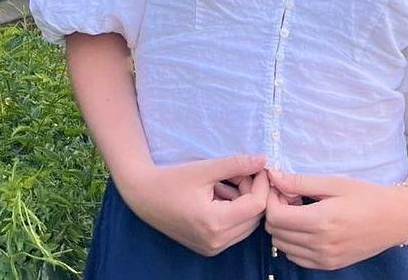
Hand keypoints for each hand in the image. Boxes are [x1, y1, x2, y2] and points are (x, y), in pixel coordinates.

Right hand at [115, 154, 268, 255]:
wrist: (143, 196)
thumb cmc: (172, 179)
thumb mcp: (206, 168)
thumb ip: (237, 164)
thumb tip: (263, 160)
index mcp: (215, 223)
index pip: (256, 206)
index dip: (261, 183)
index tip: (258, 165)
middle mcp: (216, 242)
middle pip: (254, 217)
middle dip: (253, 192)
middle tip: (241, 171)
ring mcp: (212, 248)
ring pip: (246, 225)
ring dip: (244, 202)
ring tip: (228, 181)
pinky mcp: (208, 247)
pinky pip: (234, 230)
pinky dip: (234, 211)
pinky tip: (221, 194)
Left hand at [265, 169, 407, 269]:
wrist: (394, 219)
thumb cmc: (365, 195)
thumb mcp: (333, 182)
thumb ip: (300, 182)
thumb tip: (273, 175)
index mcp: (321, 221)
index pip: (275, 217)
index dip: (271, 199)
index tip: (281, 187)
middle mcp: (320, 245)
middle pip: (276, 232)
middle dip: (276, 211)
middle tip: (291, 196)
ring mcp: (324, 259)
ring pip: (283, 246)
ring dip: (284, 227)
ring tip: (300, 210)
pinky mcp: (329, 266)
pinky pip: (297, 257)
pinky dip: (293, 242)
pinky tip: (307, 226)